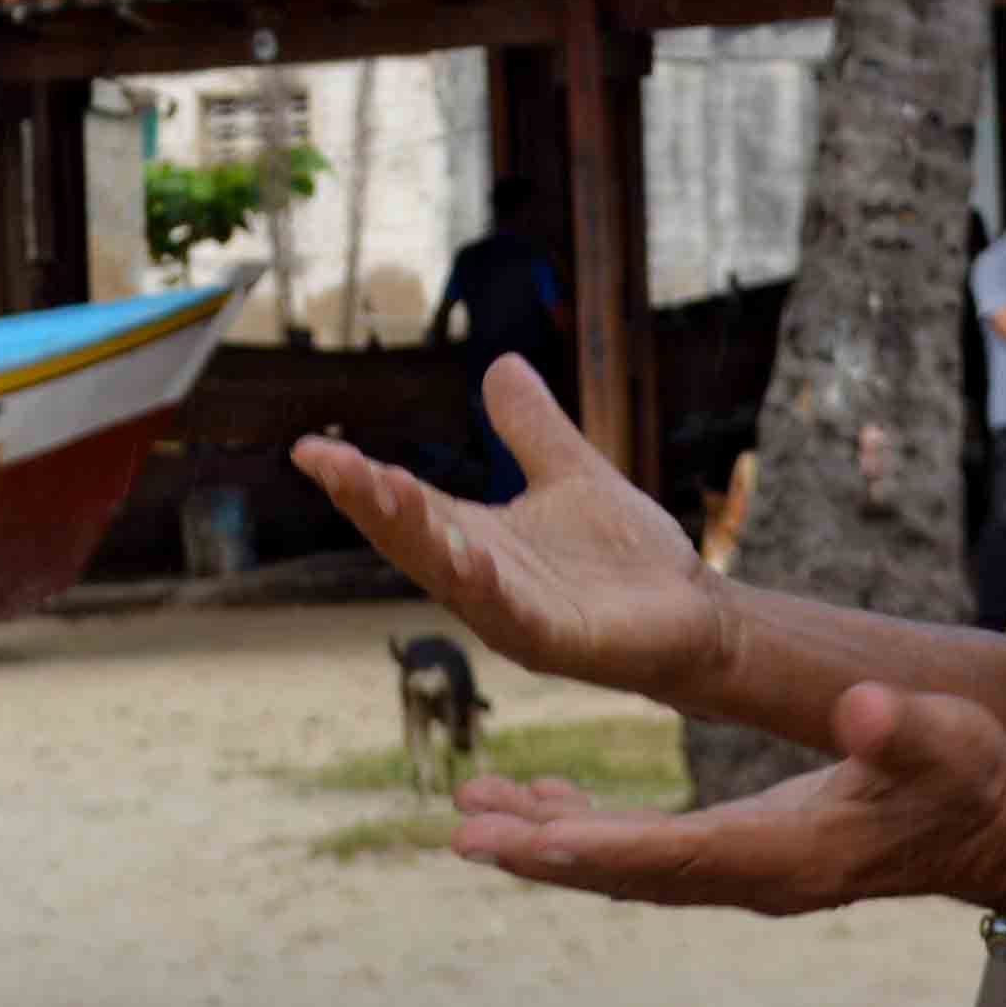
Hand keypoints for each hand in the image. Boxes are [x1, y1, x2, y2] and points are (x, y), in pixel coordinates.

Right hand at [293, 356, 727, 702]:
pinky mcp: (560, 643)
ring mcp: (516, 616)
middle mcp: (484, 581)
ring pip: (450, 577)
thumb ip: (534, 429)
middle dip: (370, 503)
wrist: (697, 617)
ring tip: (383, 489)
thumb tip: (500, 363)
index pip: (408, 506)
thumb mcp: (572, 475)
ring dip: (415, 536)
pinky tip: (468, 557)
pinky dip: (488, 589)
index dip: (359, 480)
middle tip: (331, 463)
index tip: (308, 448)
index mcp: (478, 540)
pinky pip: (514, 617)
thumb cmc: (630, 561)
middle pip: (412, 541)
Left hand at [444, 682, 1005, 918]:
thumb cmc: (974, 778)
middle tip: (461, 832)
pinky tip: (542, 804)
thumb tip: (856, 706)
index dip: (594, 849)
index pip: (673, 857)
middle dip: (544, 854)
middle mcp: (755, 878)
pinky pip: (650, 851)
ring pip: (629, 865)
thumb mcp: (947, 742)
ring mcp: (748, 872)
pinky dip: (591, 830)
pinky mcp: (748, 852)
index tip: (519, 845)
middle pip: (630, 872)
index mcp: (789, 856)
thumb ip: (900, 727)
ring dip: (550, 842)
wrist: (1000, 829)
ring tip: (471, 812)